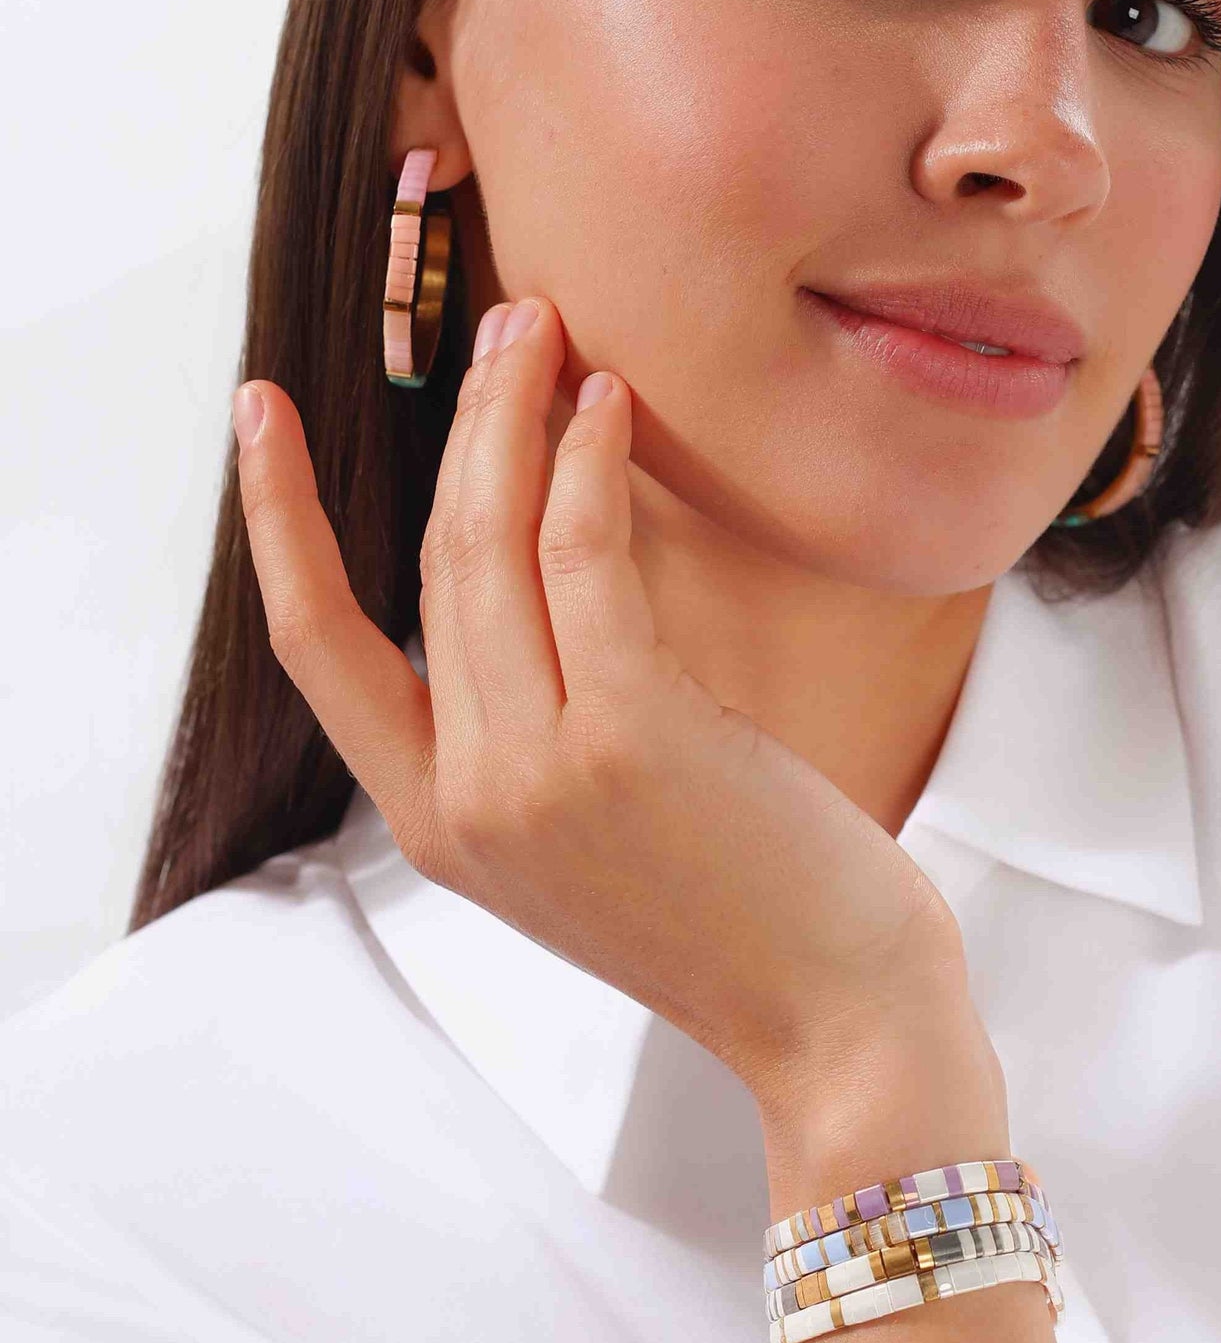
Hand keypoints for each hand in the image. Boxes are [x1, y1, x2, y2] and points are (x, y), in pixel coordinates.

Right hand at [231, 294, 989, 1117]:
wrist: (834, 1013)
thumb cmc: (742, 908)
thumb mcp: (596, 829)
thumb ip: (540, 725)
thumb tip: (547, 567)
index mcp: (441, 821)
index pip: (319, 647)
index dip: (278, 522)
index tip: (264, 419)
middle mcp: (464, 796)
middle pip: (426, 561)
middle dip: (458, 428)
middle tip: (501, 330)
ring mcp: (537, 769)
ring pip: (489, 545)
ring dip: (512, 417)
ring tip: (545, 331)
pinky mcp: (628, 736)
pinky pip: (583, 560)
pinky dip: (587, 464)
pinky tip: (606, 401)